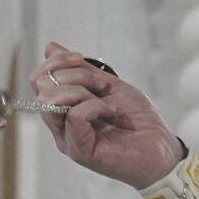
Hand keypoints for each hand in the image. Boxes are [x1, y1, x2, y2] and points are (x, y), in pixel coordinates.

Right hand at [29, 41, 184, 190]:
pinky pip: (74, 116)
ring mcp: (68, 139)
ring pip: (50, 101)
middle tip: (101, 84)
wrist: (161, 146)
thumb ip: (81, 70)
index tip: (79, 57)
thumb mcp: (109, 85)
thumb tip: (51, 47)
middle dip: (73, 74)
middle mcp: (61, 126)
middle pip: (41, 87)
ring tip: (106, 99)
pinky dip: (94, 106)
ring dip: (81, 89)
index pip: (38, 80)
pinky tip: (110, 112)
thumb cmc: (137, 120)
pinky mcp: (81, 151)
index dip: (55, 62)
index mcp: (64, 109)